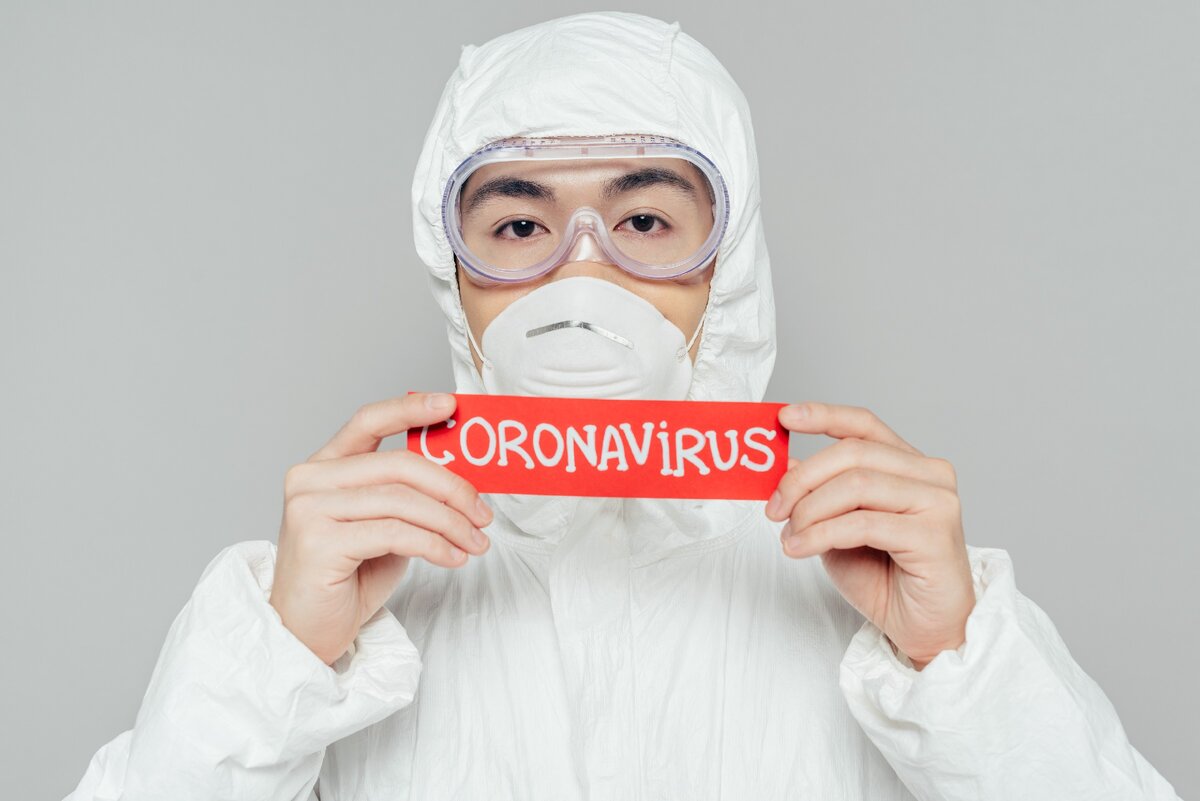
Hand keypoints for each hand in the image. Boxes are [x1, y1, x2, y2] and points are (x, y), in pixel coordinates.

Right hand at [268, 392, 492, 665]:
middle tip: (483, 513)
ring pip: (402, 501)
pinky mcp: (318, 542)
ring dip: (450, 523)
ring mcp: (309, 509)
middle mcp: (310, 480)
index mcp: (324, 467)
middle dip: (452, 488)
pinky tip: (453, 558)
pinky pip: (395, 533)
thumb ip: (406, 496)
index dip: (410, 409)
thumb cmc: (346, 579)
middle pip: (398, 464)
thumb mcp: (383, 526)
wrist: (304, 632)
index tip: (450, 405)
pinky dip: (435, 545)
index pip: (368, 422)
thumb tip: (461, 480)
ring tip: (475, 543)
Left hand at [764, 402, 974, 669]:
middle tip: (774, 509)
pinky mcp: (935, 534)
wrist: (923, 628)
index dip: (823, 415)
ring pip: (856, 484)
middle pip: (852, 453)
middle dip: (802, 479)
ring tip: (790, 536)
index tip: (784, 417)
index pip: (864, 426)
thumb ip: (819, 494)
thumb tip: (784, 465)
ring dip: (810, 511)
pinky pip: (863, 523)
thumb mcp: (836, 527)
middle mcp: (930, 474)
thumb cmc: (886, 578)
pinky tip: (800, 548)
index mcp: (908, 465)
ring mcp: (938, 502)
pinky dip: (822, 533)